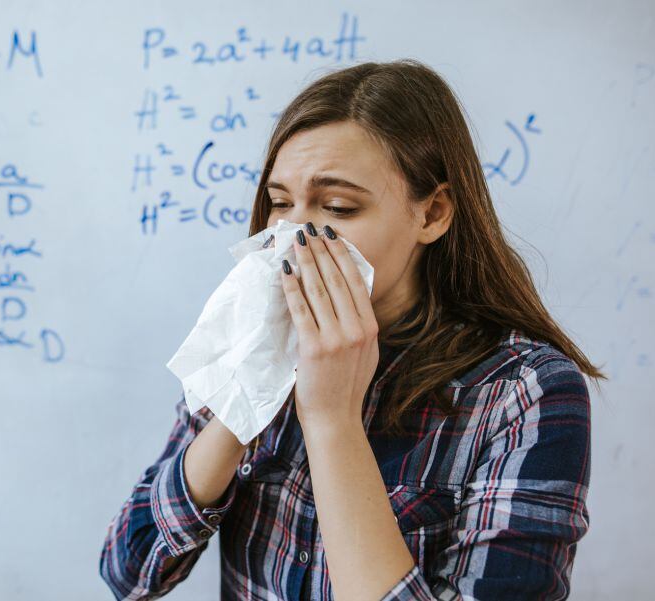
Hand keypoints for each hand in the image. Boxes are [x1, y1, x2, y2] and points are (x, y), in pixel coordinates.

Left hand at [279, 222, 378, 426]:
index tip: (331, 236)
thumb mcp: (363, 353)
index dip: (342, 255)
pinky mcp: (314, 348)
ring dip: (306, 263)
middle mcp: (357, 330)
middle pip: (336, 280)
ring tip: (296, 244)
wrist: (335, 419)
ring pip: (319, 290)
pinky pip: (301, 310)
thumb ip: (358, 326)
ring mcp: (337, 339)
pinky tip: (285, 272)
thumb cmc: (344, 387)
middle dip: (322, 251)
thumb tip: (349, 297)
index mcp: (370, 328)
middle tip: (310, 230)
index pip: (355, 282)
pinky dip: (292, 288)